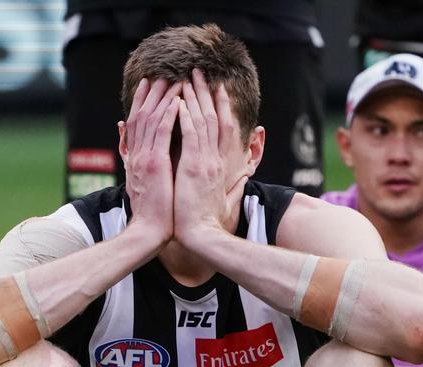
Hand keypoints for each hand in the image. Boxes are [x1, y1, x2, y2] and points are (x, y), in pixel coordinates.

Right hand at [121, 78, 180, 249]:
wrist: (149, 233)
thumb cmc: (152, 216)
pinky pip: (163, 133)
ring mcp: (145, 159)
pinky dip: (169, 115)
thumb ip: (136, 166)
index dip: (142, 103)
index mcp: (136, 161)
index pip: (137, 124)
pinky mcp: (155, 165)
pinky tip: (176, 100)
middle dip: (151, 94)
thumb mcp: (140, 187)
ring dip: (163, 98)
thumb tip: (131, 153)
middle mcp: (137, 156)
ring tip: (173, 79)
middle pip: (142, 116)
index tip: (148, 85)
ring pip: (152, 119)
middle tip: (161, 74)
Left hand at [173, 72, 245, 252]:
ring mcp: (205, 162)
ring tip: (188, 77)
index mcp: (218, 165)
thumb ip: (231, 185)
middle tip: (198, 72)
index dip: (218, 106)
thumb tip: (243, 179)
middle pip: (213, 118)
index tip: (214, 89)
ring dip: (194, 98)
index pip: (220, 129)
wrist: (202, 237)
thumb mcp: (221, 199)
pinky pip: (190, 136)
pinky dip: (185, 117)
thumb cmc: (206, 223)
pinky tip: (180, 101)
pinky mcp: (194, 168)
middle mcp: (214, 160)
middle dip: (205, 93)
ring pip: (202, 122)